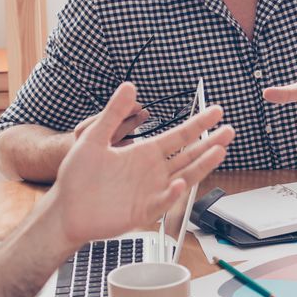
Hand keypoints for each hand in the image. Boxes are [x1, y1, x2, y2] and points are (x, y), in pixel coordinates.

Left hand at [47, 83, 230, 245]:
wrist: (67, 209)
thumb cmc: (78, 177)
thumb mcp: (93, 138)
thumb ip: (113, 113)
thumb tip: (129, 86)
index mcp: (144, 153)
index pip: (178, 136)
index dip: (198, 124)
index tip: (215, 111)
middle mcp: (152, 171)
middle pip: (189, 155)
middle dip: (210, 143)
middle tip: (229, 130)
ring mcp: (151, 191)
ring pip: (184, 176)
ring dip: (202, 165)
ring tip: (219, 150)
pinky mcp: (143, 211)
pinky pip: (162, 201)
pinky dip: (171, 194)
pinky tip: (179, 183)